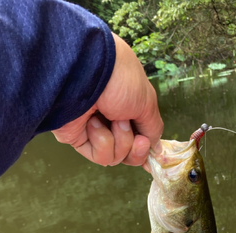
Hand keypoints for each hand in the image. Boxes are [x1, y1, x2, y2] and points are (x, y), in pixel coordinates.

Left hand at [52, 33, 162, 166]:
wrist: (86, 73)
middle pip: (129, 153)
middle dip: (136, 149)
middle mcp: (112, 119)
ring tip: (114, 120)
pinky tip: (93, 124)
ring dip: (121, 140)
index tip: (150, 151)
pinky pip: (100, 156)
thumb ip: (153, 128)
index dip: (145, 147)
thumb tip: (156, 148)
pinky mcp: (79, 139)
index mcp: (129, 107)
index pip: (139, 137)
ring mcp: (95, 130)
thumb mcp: (147, 103)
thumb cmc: (121, 81)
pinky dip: (102, 142)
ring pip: (117, 156)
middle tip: (139, 140)